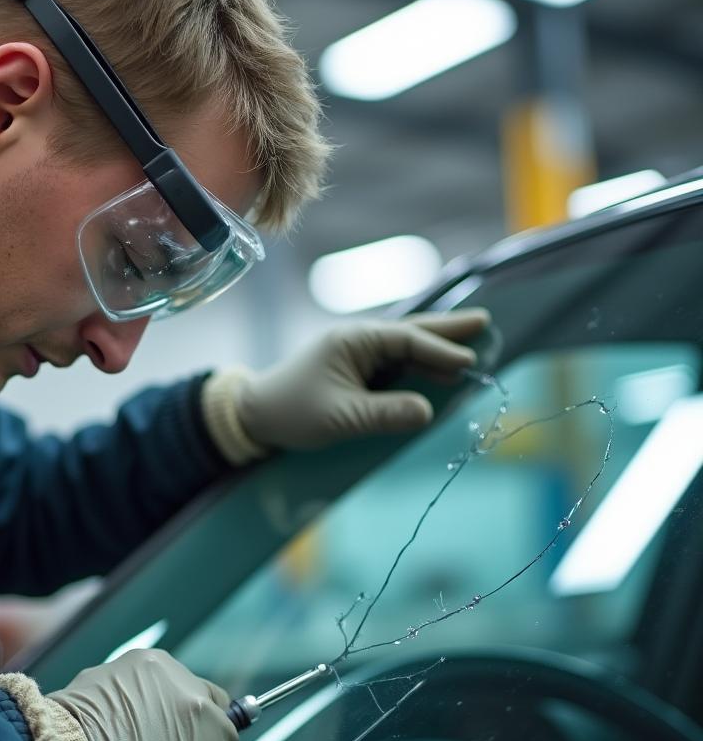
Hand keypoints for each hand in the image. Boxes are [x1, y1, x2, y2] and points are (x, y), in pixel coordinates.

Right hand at [48, 650, 248, 740]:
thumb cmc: (70, 734)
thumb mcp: (94, 688)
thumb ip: (124, 693)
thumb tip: (127, 711)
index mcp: (155, 664)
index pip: (184, 685)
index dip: (177, 712)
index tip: (166, 729)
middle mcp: (186, 687)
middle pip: (212, 707)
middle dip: (197, 730)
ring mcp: (205, 723)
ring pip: (226, 740)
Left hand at [235, 309, 489, 450]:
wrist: (256, 414)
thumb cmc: (293, 412)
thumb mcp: (342, 417)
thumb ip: (385, 414)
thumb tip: (428, 413)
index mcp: (354, 341)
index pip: (406, 340)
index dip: (439, 350)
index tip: (468, 361)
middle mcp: (357, 339)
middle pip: (410, 331)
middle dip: (446, 330)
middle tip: (485, 323)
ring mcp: (354, 352)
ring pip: (403, 345)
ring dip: (434, 347)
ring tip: (469, 345)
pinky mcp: (352, 368)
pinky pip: (392, 361)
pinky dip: (416, 363)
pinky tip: (434, 370)